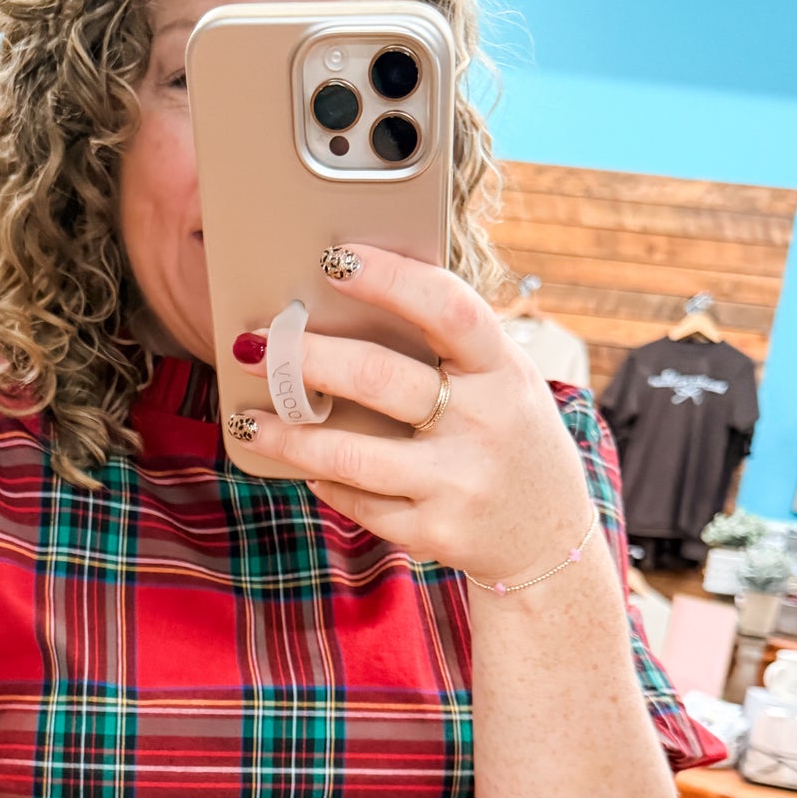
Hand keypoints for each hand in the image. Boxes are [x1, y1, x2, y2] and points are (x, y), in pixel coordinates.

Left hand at [229, 243, 595, 586]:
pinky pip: (360, 501)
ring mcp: (461, 484)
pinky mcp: (436, 532)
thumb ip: (449, 349)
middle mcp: (487, 424)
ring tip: (247, 420)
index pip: (447, 309)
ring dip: (288, 435)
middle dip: (305, 359)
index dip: (390, 279)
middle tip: (256, 344)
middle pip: (379, 378)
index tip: (333, 259)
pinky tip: (306, 466)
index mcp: (503, 370)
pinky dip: (325, 481)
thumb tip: (349, 302)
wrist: (549, 538)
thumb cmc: (508, 436)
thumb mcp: (503, 382)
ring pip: (351, 454)